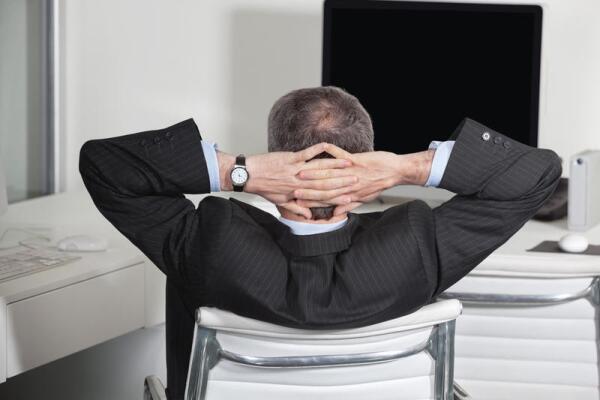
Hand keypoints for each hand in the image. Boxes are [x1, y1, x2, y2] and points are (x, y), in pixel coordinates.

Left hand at [237, 143, 357, 217]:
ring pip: (319, 168)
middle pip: (325, 182)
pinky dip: (317, 149)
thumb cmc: (264, 188)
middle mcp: (300, 183)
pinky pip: (306, 153)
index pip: (322, 196)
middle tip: (357, 179)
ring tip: (349, 164)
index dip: (338, 197)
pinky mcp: (290, 158)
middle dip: (343, 181)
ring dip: (335, 166)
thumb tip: (309, 217)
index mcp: (299, 193)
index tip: (351, 197)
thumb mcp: (280, 202)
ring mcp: (295, 169)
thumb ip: (296, 209)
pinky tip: (328, 145)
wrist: (247, 175)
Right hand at [297, 144, 434, 215]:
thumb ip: (348, 206)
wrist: (396, 173)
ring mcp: (352, 172)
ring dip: (314, 171)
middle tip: (292, 188)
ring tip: (301, 171)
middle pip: (324, 187)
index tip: (297, 201)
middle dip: (307, 188)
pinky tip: (322, 146)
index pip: (326, 199)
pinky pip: (342, 154)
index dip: (311, 200)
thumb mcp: (364, 198)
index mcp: (349, 194)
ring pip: (330, 173)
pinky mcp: (358, 160)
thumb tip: (336, 214)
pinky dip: (332, 150)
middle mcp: (348, 185)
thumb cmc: (379, 184)